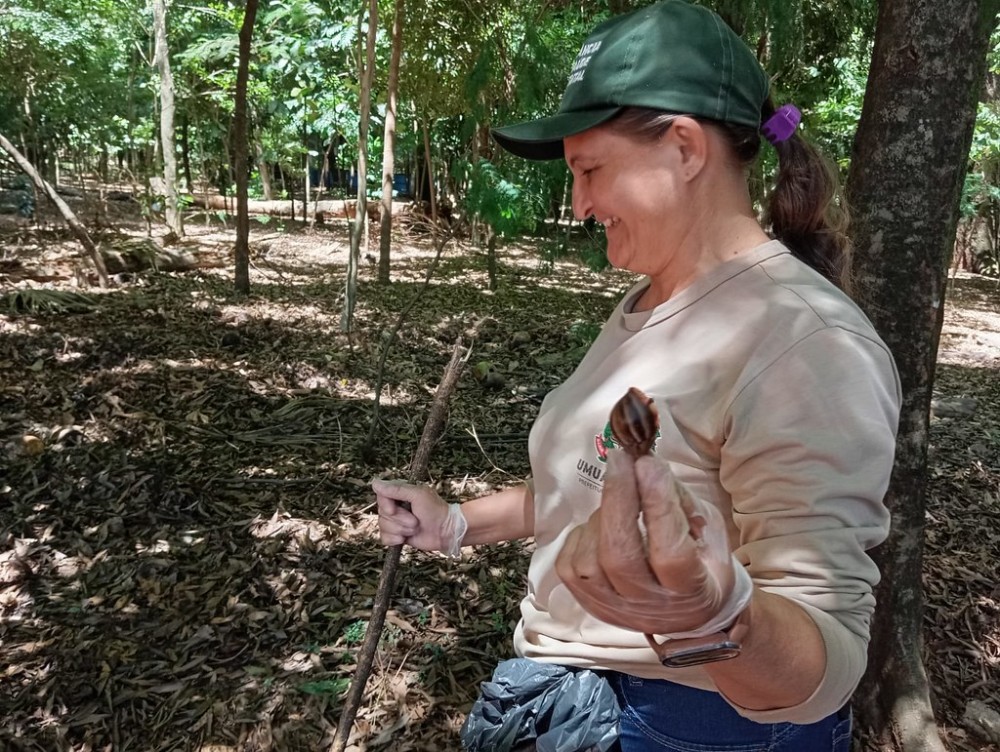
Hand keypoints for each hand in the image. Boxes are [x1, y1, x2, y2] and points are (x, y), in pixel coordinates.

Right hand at [371, 479, 467, 556]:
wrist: (446, 532)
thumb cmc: (436, 510)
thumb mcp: (417, 495)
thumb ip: (396, 489)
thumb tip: (374, 483)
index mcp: (400, 493)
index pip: (381, 495)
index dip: (386, 505)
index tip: (394, 509)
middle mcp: (396, 506)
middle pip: (381, 513)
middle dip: (399, 520)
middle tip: (415, 521)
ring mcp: (396, 521)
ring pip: (382, 526)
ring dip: (400, 530)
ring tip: (415, 528)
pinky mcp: (397, 535)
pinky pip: (384, 538)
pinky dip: (394, 540)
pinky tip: (405, 538)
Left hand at [555, 450, 751, 636]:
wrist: (687, 614)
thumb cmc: (702, 564)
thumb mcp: (710, 532)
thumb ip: (681, 501)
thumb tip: (645, 466)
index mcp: (692, 590)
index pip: (671, 552)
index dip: (658, 506)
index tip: (648, 464)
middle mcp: (649, 607)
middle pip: (619, 555)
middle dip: (617, 499)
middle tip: (619, 459)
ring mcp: (613, 609)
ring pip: (590, 561)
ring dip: (600, 518)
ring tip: (619, 502)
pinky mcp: (588, 603)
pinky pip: (570, 564)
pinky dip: (582, 536)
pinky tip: (600, 527)